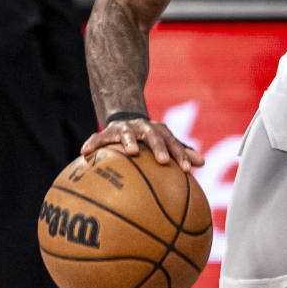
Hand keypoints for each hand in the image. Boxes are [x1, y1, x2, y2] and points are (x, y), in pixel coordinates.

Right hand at [80, 118, 204, 171]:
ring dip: (129, 141)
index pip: (173, 143)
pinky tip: (84, 152)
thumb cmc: (149, 139)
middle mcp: (143, 128)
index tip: (187, 170)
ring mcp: (124, 129)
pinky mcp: (106, 132)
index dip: (180, 155)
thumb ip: (181, 152)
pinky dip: (92, 144)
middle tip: (163, 160)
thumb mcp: (164, 143)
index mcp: (159, 132)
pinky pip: (97, 138)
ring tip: (131, 152)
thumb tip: (202, 162)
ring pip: (126, 133)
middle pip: (153, 135)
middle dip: (158, 147)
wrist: (125, 118)